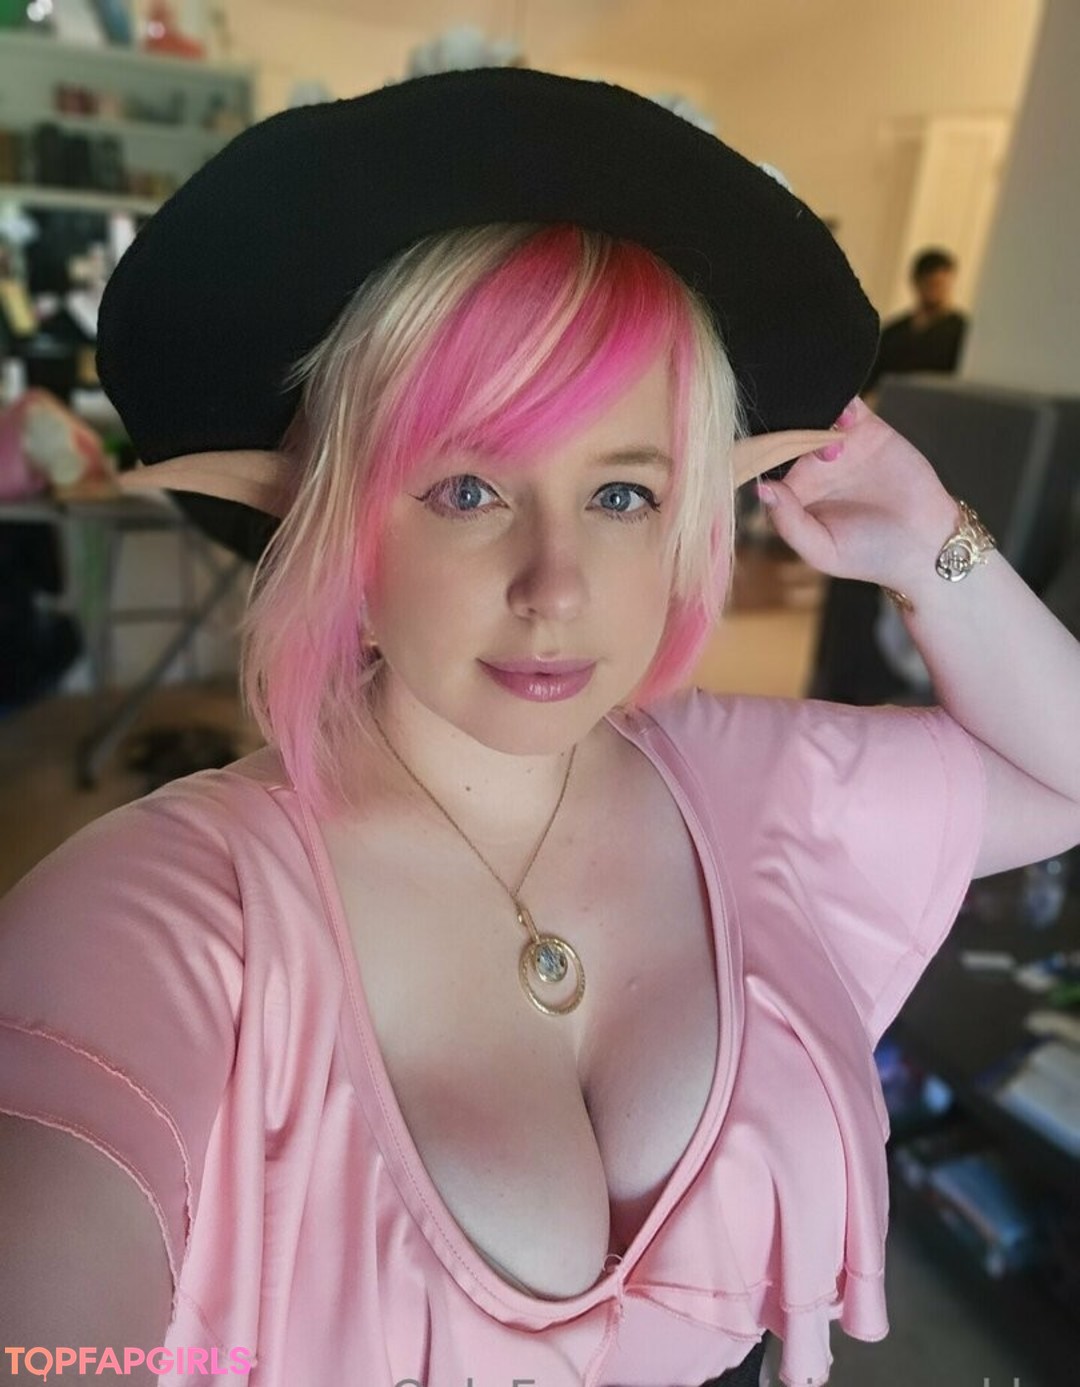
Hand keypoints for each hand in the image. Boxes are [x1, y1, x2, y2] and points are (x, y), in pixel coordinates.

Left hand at [754, 397, 956, 589]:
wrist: (925, 543)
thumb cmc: (869, 555)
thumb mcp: (823, 550)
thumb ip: (789, 522)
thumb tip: (761, 488)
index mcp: (792, 496)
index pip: (764, 471)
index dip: (759, 460)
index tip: (760, 455)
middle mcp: (809, 468)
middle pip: (782, 438)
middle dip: (782, 433)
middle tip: (800, 446)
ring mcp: (837, 446)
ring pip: (811, 419)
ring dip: (811, 417)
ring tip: (829, 439)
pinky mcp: (866, 429)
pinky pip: (846, 406)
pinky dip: (841, 402)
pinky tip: (845, 416)